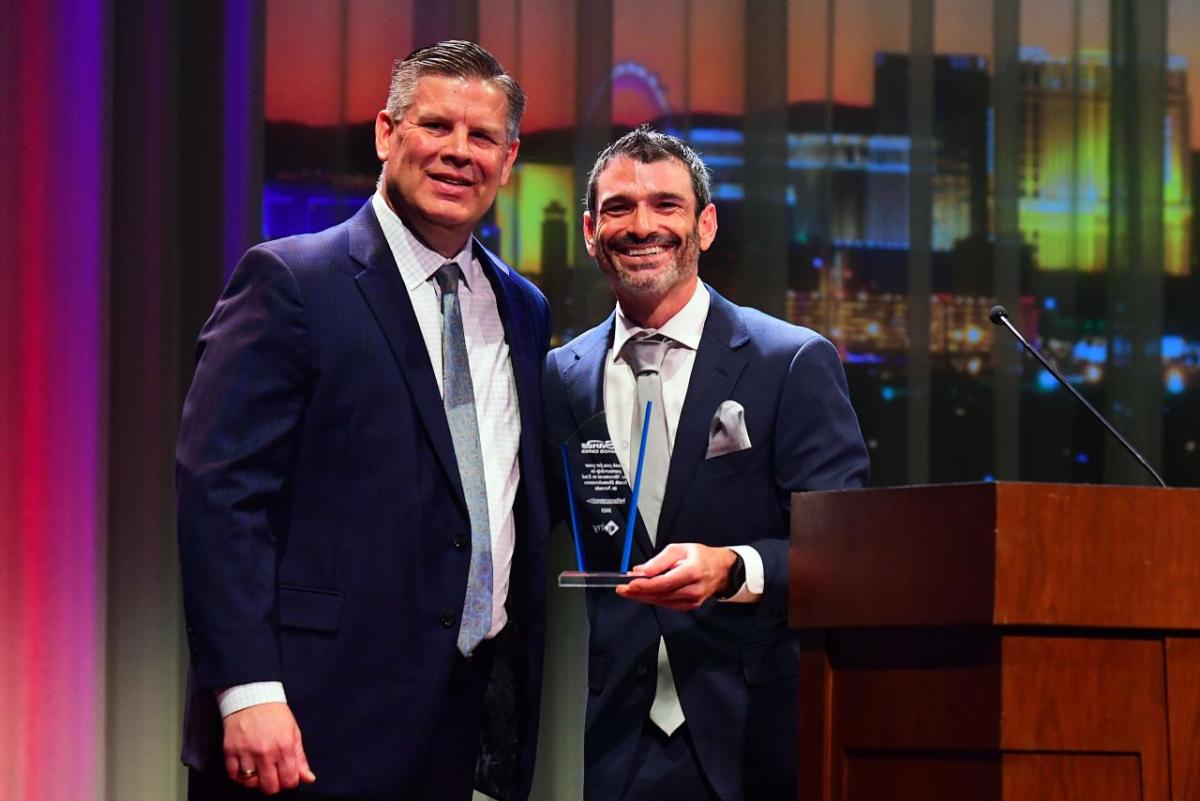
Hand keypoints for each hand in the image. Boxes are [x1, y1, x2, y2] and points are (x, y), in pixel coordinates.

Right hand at [223, 702, 315, 794]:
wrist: (252, 697)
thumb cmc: (275, 713)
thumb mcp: (294, 732)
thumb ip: (300, 758)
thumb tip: (309, 779)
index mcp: (284, 747)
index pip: (289, 780)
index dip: (289, 782)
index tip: (286, 776)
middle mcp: (265, 752)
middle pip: (270, 787)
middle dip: (273, 785)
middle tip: (272, 774)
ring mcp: (246, 752)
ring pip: (250, 783)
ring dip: (255, 780)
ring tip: (258, 769)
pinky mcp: (230, 751)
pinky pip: (234, 776)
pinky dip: (239, 776)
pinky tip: (245, 767)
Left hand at [615, 543, 737, 610]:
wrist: (720, 570)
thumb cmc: (699, 556)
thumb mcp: (679, 549)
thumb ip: (659, 560)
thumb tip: (641, 570)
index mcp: (693, 572)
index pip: (665, 582)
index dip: (646, 585)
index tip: (630, 583)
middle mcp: (694, 589)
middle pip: (661, 594)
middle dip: (639, 592)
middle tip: (622, 589)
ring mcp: (693, 601)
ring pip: (663, 602)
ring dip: (643, 597)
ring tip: (628, 591)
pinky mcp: (690, 606)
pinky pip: (667, 605)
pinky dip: (654, 599)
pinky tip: (643, 595)